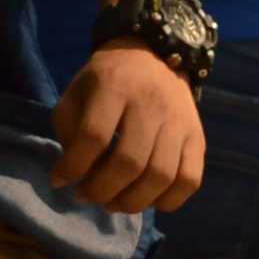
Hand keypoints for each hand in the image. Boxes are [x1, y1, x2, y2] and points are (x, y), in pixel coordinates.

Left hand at [52, 44, 206, 210]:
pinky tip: (147, 200)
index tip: (60, 180)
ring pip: (161, 176)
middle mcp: (151, 103)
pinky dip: (168, 201)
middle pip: (130, 162)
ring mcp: (179, 121)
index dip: (74, 167)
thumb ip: (68, 132)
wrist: (155, 56)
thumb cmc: (107, 81)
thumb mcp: (76, 93)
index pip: (94, 136)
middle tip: (88, 196)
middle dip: (102, 191)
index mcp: (114, 86)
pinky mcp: (197, 137)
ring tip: (113, 203)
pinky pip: (190, 180)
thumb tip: (69, 177)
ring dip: (132, 202)